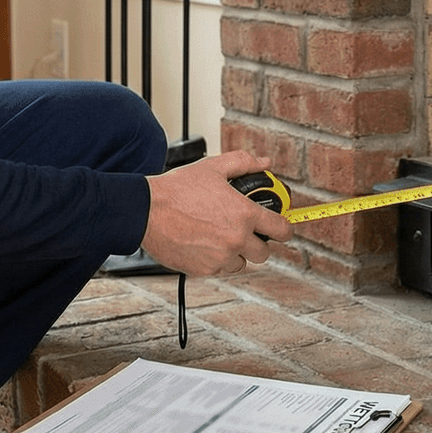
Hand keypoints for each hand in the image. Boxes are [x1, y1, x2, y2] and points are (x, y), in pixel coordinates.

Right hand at [142, 151, 292, 276]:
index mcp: (245, 214)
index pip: (282, 230)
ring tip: (218, 236)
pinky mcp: (204, 269)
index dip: (284, 228)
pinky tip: (203, 244)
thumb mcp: (213, 167)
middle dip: (258, 243)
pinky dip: (216, 260)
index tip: (281, 227)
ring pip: (241, 263)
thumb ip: (244, 163)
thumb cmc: (177, 189)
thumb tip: (265, 162)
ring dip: (236, 253)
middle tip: (245, 232)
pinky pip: (220, 269)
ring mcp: (221, 257)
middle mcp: (236, 238)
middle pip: (264, 253)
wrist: (146, 211)